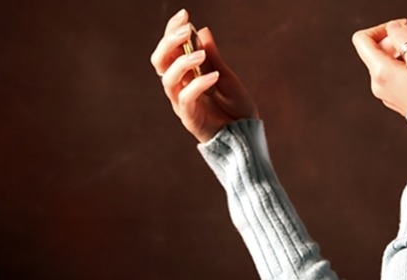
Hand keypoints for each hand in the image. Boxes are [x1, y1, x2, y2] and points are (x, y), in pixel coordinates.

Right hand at [150, 9, 258, 142]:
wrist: (246, 137)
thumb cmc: (238, 110)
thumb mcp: (228, 77)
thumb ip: (214, 57)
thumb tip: (202, 31)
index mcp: (187, 76)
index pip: (170, 50)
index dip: (172, 31)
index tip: (184, 14)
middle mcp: (180, 88)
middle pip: (160, 62)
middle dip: (169, 42)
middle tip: (186, 29)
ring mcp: (183, 104)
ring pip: (168, 79)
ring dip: (182, 62)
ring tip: (201, 54)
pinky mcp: (190, 118)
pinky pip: (185, 98)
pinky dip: (198, 84)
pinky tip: (213, 76)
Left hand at [352, 20, 406, 115]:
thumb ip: (403, 38)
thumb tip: (393, 28)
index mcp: (381, 73)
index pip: (362, 40)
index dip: (381, 28)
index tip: (400, 28)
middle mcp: (378, 85)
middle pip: (375, 51)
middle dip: (395, 39)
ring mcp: (386, 93)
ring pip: (386, 62)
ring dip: (403, 52)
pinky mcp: (395, 97)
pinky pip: (394, 74)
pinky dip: (405, 65)